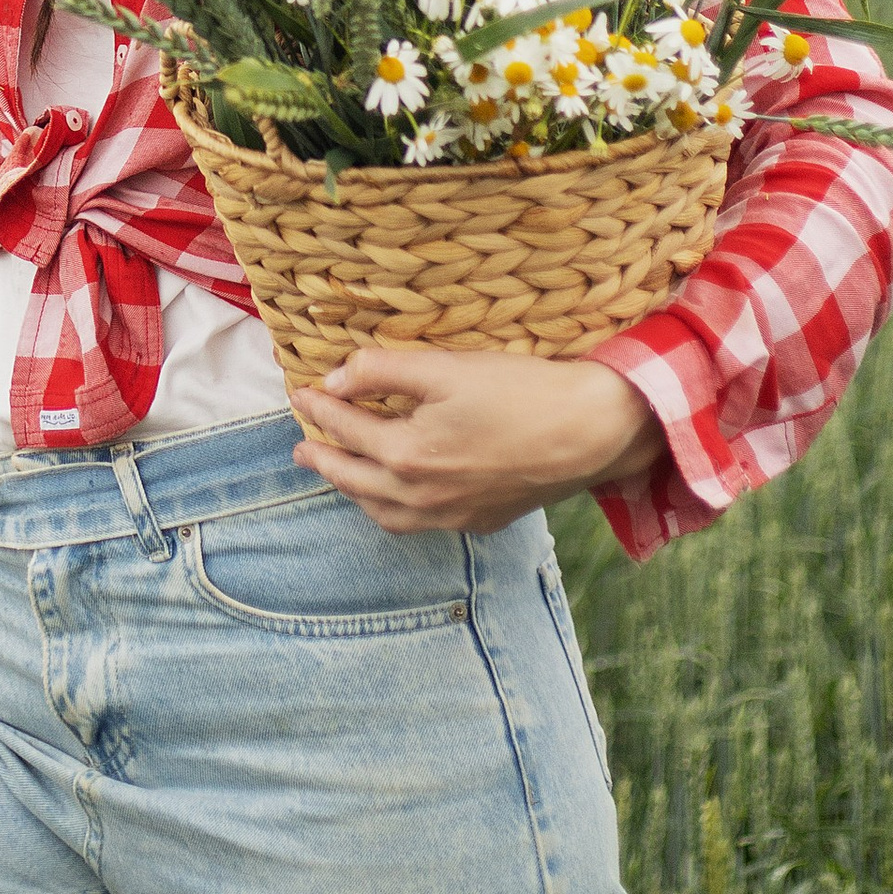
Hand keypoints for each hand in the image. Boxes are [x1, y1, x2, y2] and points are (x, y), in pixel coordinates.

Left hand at [290, 347, 663, 533]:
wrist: (591, 431)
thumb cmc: (521, 392)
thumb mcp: (445, 367)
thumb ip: (382, 372)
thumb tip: (334, 379)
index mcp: (407, 454)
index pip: (346, 428)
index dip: (319, 406)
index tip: (301, 392)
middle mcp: (422, 495)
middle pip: (354, 479)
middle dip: (323, 459)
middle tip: (301, 446)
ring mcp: (452, 514)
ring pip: (383, 512)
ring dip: (354, 491)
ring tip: (339, 472)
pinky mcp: (480, 520)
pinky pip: (418, 525)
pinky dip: (392, 512)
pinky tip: (395, 498)